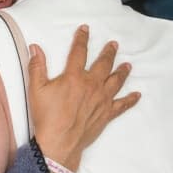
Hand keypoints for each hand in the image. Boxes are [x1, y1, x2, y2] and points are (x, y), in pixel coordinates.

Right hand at [29, 25, 138, 172]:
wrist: (59, 142)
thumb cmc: (47, 116)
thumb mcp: (36, 89)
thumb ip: (37, 66)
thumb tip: (35, 47)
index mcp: (74, 77)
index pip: (79, 52)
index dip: (82, 39)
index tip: (85, 29)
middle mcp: (91, 85)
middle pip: (103, 64)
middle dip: (108, 52)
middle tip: (113, 44)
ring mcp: (102, 100)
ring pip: (116, 81)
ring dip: (122, 71)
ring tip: (127, 64)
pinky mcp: (106, 114)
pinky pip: (122, 105)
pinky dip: (130, 100)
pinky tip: (137, 95)